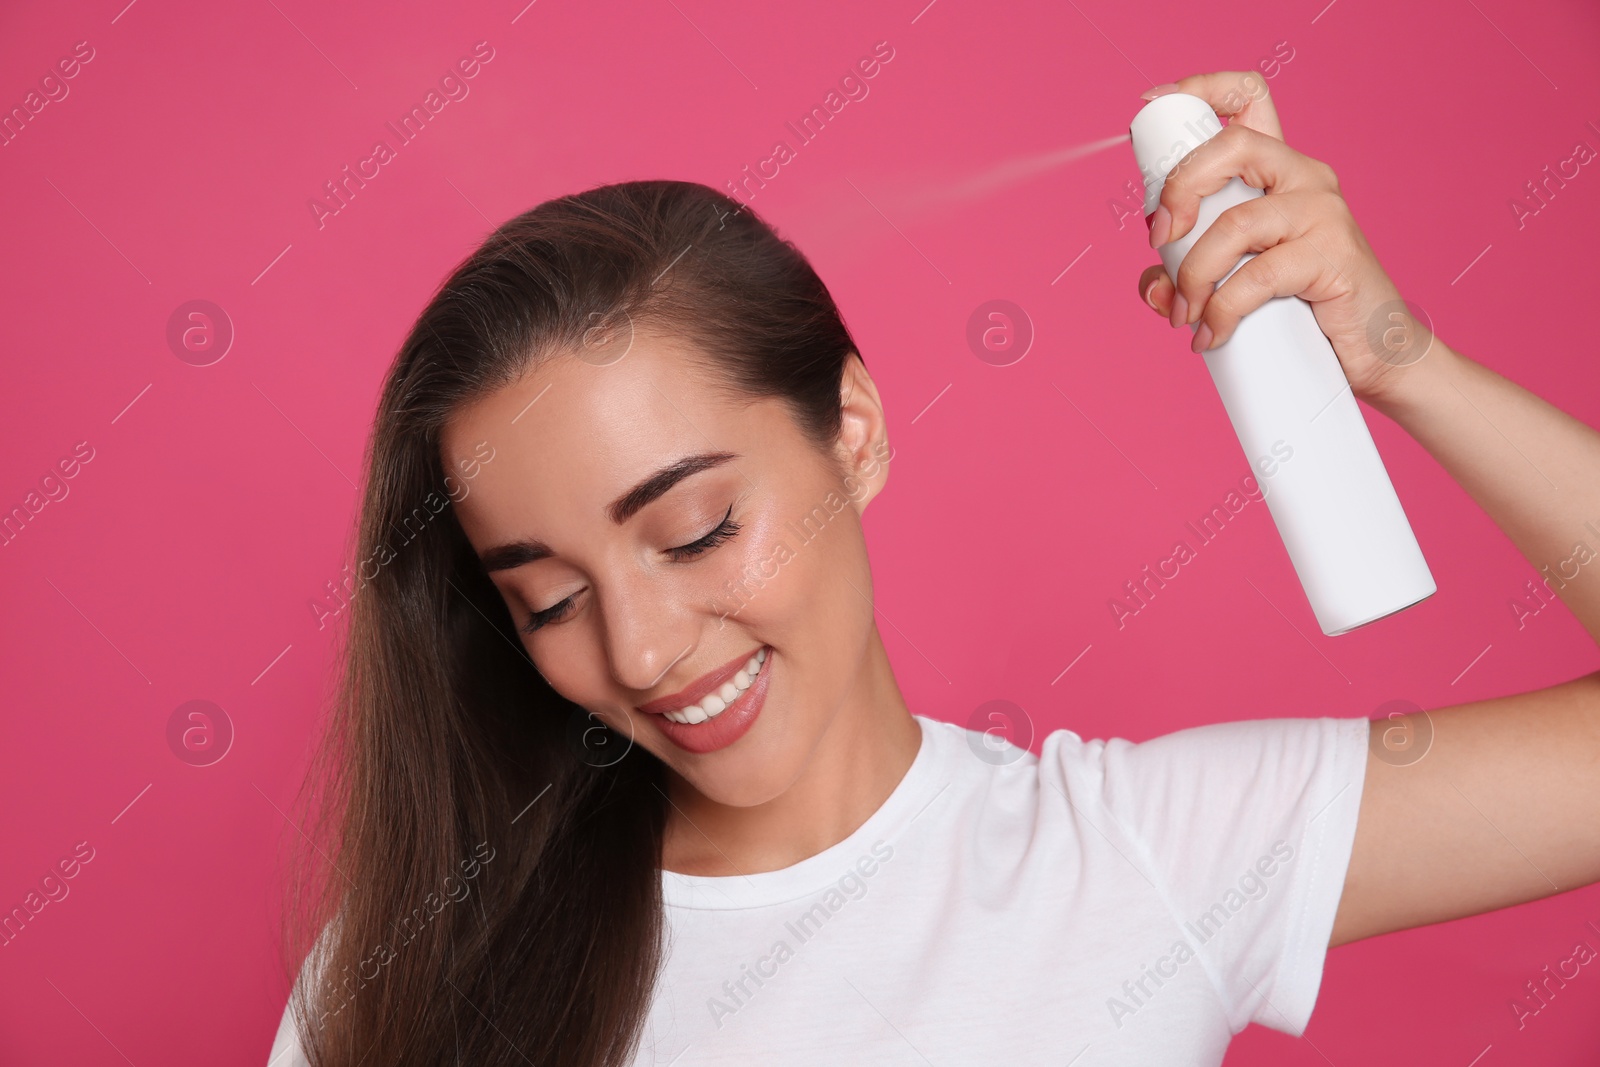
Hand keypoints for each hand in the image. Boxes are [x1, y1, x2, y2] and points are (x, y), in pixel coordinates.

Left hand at [1135, 71, 1432, 405]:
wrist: (1371, 352)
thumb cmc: (1301, 310)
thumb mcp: (1232, 283)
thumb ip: (1184, 275)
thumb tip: (1153, 286)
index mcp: (1278, 171)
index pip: (1248, 97)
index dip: (1200, 89)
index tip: (1156, 104)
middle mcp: (1304, 177)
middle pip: (1231, 145)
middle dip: (1179, 190)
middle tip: (1159, 242)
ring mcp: (1322, 213)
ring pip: (1235, 224)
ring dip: (1193, 276)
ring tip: (1186, 316)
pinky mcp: (1333, 255)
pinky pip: (1257, 276)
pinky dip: (1222, 311)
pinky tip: (1211, 335)